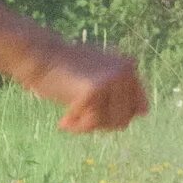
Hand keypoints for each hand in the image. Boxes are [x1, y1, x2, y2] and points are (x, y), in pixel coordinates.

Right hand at [14, 36, 150, 133]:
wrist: (37, 56)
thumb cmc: (63, 68)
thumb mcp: (98, 74)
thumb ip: (119, 89)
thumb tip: (144, 112)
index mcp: (128, 67)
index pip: (140, 109)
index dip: (117, 116)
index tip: (96, 114)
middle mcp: (125, 72)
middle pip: (124, 119)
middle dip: (101, 123)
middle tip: (79, 118)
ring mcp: (111, 80)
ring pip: (110, 123)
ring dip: (88, 126)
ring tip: (69, 119)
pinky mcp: (94, 90)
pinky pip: (91, 123)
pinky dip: (76, 126)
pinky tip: (63, 121)